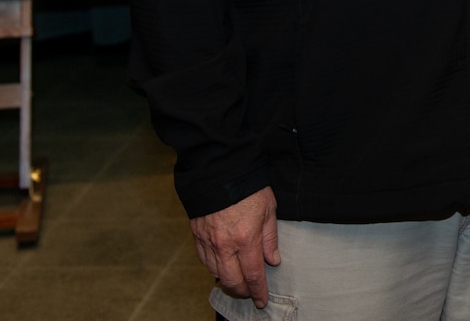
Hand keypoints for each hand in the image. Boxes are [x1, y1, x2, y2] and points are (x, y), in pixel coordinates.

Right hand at [190, 186, 280, 308]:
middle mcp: (225, 244)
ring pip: (216, 273)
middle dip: (242, 291)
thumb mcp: (269, 208)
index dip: (258, 291)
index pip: (253, 275)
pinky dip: (214, 267)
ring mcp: (208, 241)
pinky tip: (221, 266)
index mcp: (246, 238)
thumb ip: (270, 238)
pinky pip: (204, 260)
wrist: (219, 168)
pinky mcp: (196, 235)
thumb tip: (272, 260)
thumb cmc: (248, 186)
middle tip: (250, 293)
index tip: (261, 301)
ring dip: (227, 281)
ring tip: (237, 282)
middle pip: (232, 281)